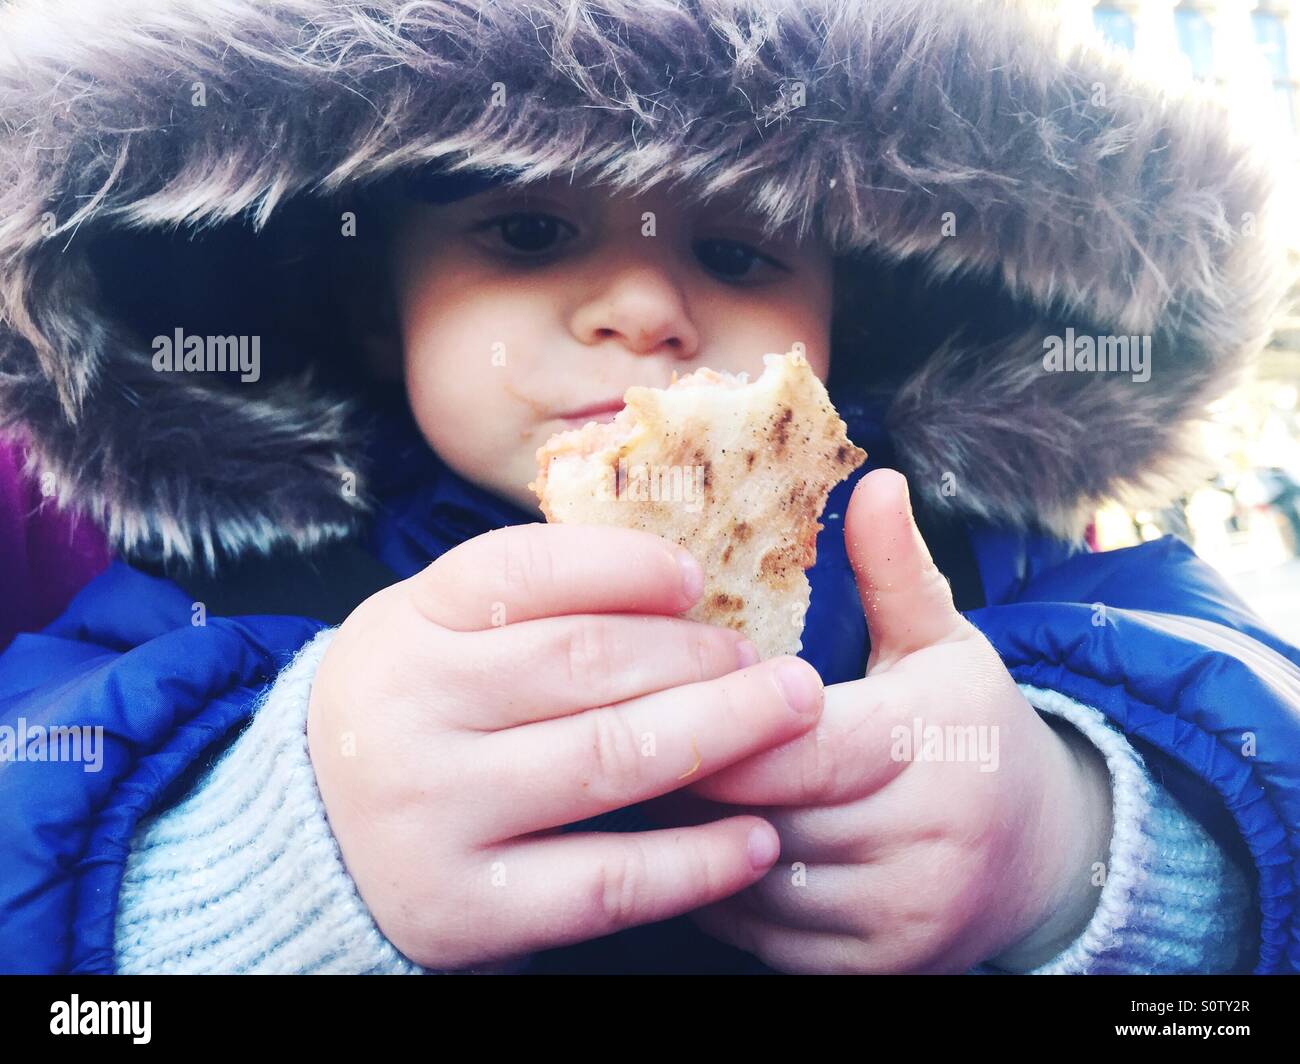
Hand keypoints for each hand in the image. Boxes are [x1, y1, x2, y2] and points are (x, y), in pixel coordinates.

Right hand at [307, 523, 824, 969]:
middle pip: (586, 662)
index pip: (525, 570)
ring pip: (609, 761)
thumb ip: (527, 601)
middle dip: (699, 655)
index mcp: (407, 626)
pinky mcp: (466, 908)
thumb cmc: (413, 713)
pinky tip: (755, 835)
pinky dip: (696, 860)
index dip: (626, 566)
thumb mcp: (434, 633)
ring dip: (724, 732)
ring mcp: (435, 814)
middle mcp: (411, 713)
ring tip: (791, 713)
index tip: (697, 579)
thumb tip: (677, 575)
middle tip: (768, 660)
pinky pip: (607, 882)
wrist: (313, 840)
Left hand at [644, 470, 1113, 972]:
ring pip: (753, 882)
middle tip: (616, 739)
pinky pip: (762, 937)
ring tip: (636, 789)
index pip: (803, 742)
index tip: (654, 695)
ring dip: (689, 840)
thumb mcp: (943, 643)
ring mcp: (899, 918)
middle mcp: (924, 843)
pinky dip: (716, 893)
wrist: (1044, 853)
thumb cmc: (972, 730)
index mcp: (934, 747)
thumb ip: (897, 568)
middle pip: (766, 812)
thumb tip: (874, 477)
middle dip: (688, 779)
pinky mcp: (873, 969)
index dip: (721, 723)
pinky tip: (688, 847)